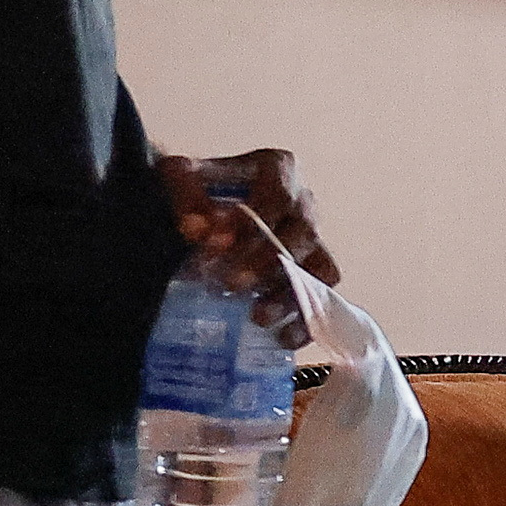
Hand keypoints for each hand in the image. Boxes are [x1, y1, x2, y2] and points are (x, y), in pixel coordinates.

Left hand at [163, 147, 334, 344]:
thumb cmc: (198, 190)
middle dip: (266, 261)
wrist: (205, 206)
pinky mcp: (313, 272)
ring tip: (256, 315)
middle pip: (300, 233)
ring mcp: (313, 239)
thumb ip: (185, 195)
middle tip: (231, 283)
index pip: (275, 194)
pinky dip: (306, 318)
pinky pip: (323, 297)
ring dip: (288, 294)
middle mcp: (304, 202)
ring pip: (317, 267)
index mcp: (277, 169)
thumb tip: (194, 228)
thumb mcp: (182, 177)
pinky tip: (282, 337)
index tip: (214, 244)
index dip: (250, 221)